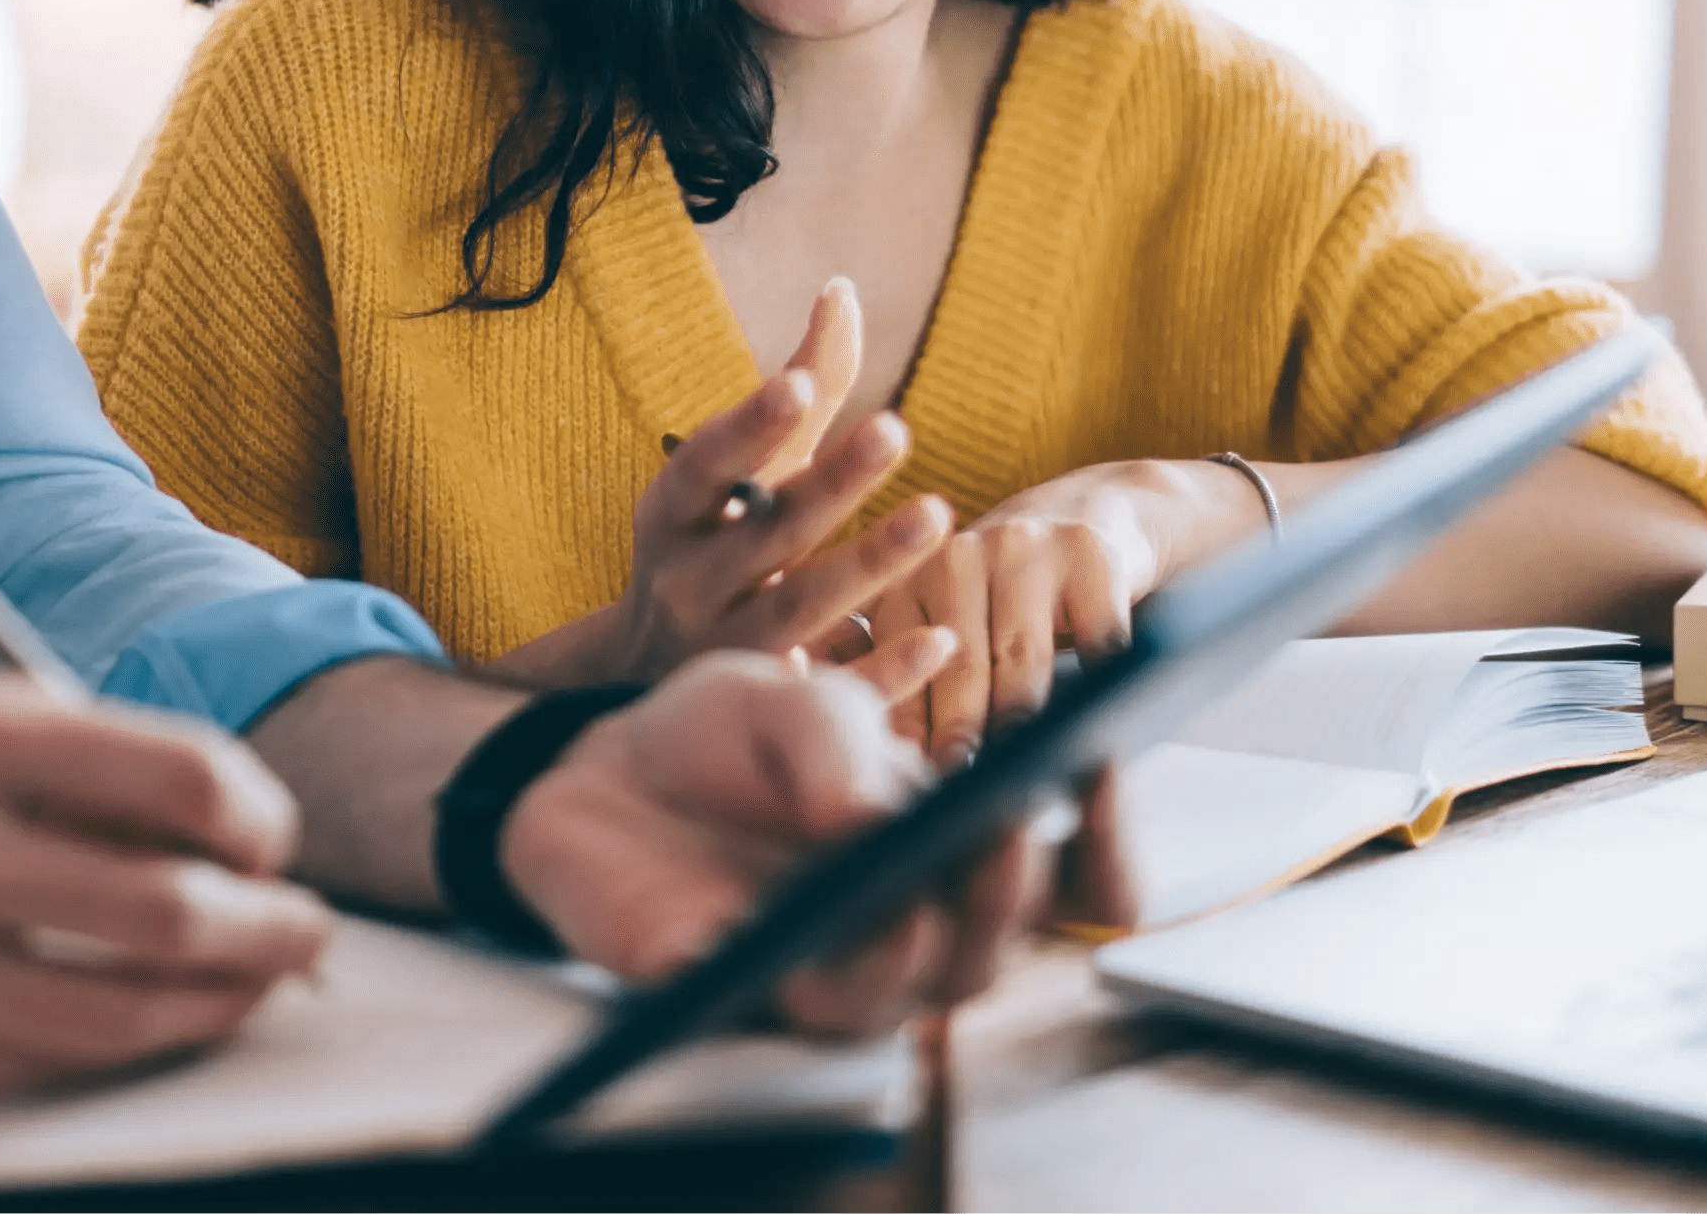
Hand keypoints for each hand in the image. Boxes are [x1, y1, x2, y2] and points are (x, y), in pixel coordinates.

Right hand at [0, 676, 336, 1105]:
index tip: (271, 836)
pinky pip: (46, 1070)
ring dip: (220, 1005)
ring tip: (253, 984)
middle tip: (304, 930)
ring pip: (126, 1017)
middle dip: (274, 929)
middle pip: (175, 911)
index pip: (182, 779)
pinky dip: (119, 1049)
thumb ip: (79, 765)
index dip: (261, 817)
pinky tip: (148, 1023)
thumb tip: (230, 836)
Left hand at [499, 647, 1045, 1032]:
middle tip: (1002, 831)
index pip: (1042, 874)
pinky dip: (756, 971)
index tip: (1098, 763)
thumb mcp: (787, 701)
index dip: (1095, 839)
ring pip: (886, 1002)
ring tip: (899, 904)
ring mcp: (813, 966)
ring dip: (901, 961)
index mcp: (935, 847)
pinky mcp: (722, 988)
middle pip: (978, 953)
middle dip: (1003, 900)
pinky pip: (751, 1004)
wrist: (608, 766)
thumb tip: (873, 815)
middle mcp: (893, 922)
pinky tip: (744, 929)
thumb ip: (836, 740)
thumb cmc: (729, 734)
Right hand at [501, 277, 951, 688]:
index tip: (797, 383)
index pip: (706, 465)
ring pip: (797, 613)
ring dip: (867, 565)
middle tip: (894, 429)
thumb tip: (842, 291)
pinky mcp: (771, 707)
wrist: (640, 678)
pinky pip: (831, 690)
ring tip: (937, 516)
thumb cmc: (717, 543)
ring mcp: (727, 651)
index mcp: (675, 516)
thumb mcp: (739, 472)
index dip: (749, 426)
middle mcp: (691, 582)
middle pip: (765, 532)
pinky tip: (941, 639)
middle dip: (829, 482)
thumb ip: (797, 390)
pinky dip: (884, 670)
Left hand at [870, 459, 1259, 762]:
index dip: (909, 737)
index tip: (913, 792)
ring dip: (1029, 729)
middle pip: (963, 672)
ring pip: (1025, 664)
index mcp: (911, 581)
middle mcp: (960, 555)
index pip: (902, 671)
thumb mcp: (950, 626)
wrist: (1095, 518)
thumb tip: (890, 768)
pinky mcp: (1091, 554)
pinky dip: (1100, 691)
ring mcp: (1027, 548)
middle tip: (968, 806)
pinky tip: (1097, 726)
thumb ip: (916, 684)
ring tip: (1027, 779)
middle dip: (967, 743)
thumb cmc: (1009, 602)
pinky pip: (1097, 644)